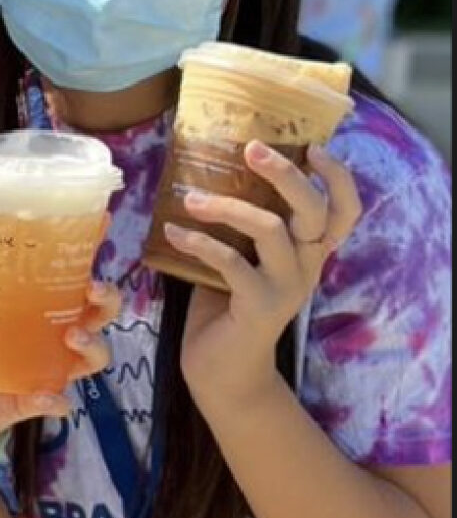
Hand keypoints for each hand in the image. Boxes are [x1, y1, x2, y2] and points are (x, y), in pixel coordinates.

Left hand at [0, 253, 119, 447]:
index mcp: (37, 315)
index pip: (76, 290)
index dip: (93, 274)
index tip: (97, 248)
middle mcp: (52, 342)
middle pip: (97, 319)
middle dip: (106, 303)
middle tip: (93, 291)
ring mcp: (46, 373)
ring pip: (91, 359)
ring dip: (91, 345)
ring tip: (72, 336)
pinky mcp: (30, 403)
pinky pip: (55, 402)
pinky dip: (55, 401)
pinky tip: (47, 396)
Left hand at [168, 141, 360, 412]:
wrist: (223, 371)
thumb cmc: (227, 304)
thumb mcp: (242, 255)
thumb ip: (242, 223)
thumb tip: (206, 169)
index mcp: (309, 250)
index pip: (345, 211)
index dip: (338, 178)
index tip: (314, 147)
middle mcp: (307, 266)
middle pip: (314, 211)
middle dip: (285, 174)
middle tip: (251, 149)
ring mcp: (287, 287)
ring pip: (270, 229)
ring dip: (227, 206)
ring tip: (190, 200)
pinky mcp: (259, 306)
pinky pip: (231, 262)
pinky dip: (199, 242)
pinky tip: (173, 232)